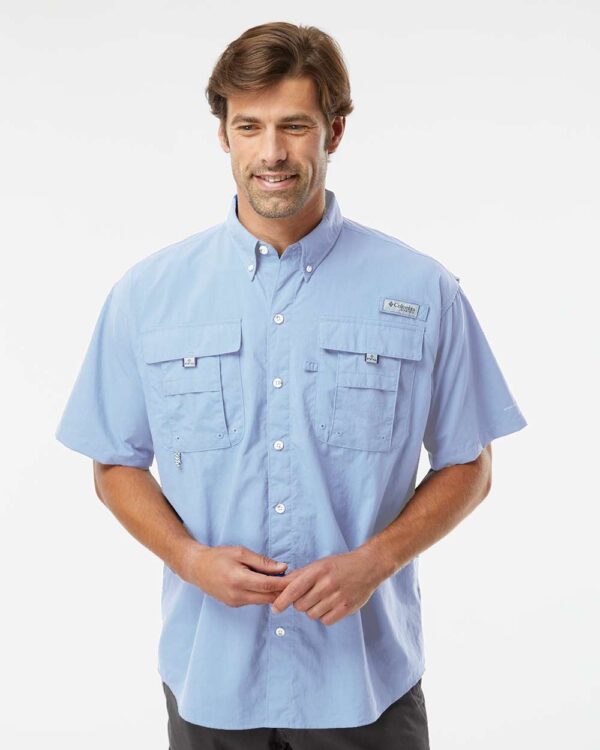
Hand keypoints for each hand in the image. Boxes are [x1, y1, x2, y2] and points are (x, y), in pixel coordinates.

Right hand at [183, 544, 289, 607]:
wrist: (196, 568)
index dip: (285, 583)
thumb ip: (262, 562)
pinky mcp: (233, 604)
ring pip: (262, 601)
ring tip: (285, 582)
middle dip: (283, 590)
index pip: (268, 585)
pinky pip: (254, 601)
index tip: (297, 578)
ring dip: (274, 593)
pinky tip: (269, 585)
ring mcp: (234, 602)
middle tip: (296, 582)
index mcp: (238, 580)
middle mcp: (237, 595)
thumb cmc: (218, 556)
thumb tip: (283, 567)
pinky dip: (263, 594)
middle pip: (268, 597)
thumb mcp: (241, 552)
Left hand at [270, 547, 388, 626]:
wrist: (368, 566)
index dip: (281, 601)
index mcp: (318, 571)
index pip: (293, 589)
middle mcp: (327, 584)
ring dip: (312, 609)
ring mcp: (337, 597)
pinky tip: (330, 606)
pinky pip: (325, 620)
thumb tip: (280, 585)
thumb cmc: (340, 565)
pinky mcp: (346, 608)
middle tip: (308, 596)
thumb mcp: (319, 564)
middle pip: (300, 605)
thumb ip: (300, 575)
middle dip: (299, 603)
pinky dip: (324, 616)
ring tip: (321, 599)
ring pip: (311, 614)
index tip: (275, 608)